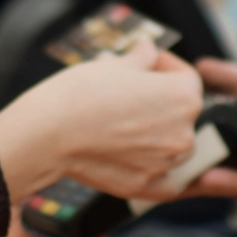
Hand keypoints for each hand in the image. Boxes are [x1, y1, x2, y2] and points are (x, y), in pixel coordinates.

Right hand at [0, 38, 203, 201]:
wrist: (49, 133)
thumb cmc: (81, 93)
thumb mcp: (116, 64)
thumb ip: (142, 58)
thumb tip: (149, 50)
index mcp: (184, 96)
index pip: (187, 77)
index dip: (167, 67)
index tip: (150, 64)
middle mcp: (184, 132)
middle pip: (182, 113)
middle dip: (162, 102)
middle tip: (130, 95)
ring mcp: (166, 163)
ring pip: (174, 146)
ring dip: (159, 135)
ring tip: (125, 123)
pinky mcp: (146, 186)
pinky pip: (165, 181)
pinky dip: (156, 171)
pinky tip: (136, 158)